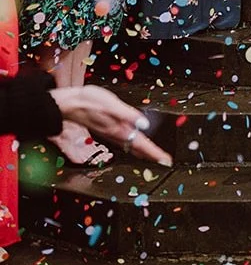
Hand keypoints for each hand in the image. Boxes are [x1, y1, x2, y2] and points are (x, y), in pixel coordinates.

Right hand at [51, 86, 171, 166]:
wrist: (69, 104)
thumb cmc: (89, 102)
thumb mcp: (112, 104)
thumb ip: (129, 115)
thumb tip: (145, 125)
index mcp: (120, 129)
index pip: (142, 144)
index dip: (155, 153)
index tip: (166, 161)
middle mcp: (116, 134)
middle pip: (137, 148)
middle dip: (151, 156)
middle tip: (163, 161)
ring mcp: (110, 133)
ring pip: (130, 146)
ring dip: (143, 151)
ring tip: (153, 155)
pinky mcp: (106, 129)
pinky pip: (123, 142)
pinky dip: (132, 144)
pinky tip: (133, 142)